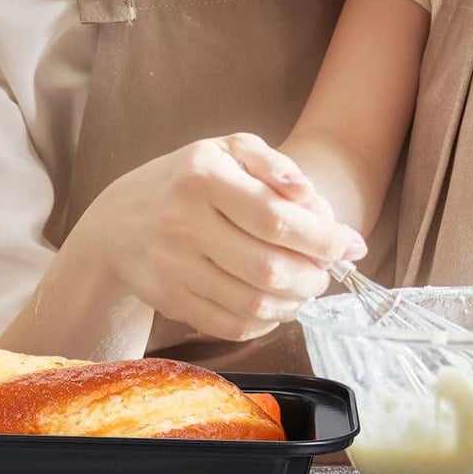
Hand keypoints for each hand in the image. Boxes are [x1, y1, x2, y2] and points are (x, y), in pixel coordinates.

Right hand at [77, 133, 365, 344]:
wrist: (119, 220)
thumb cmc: (190, 179)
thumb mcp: (228, 149)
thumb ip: (274, 164)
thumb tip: (309, 196)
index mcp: (204, 176)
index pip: (276, 218)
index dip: (324, 238)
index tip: (353, 244)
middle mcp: (183, 222)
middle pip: (268, 267)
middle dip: (314, 276)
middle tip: (327, 272)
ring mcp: (172, 265)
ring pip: (251, 302)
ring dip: (294, 302)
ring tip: (306, 288)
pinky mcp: (168, 298)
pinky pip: (229, 324)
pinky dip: (265, 322)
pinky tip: (277, 306)